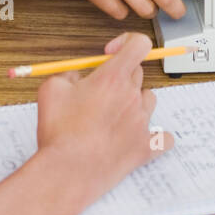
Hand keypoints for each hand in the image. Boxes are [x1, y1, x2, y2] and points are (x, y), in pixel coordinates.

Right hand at [36, 32, 168, 207]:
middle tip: (99, 92)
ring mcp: (142, 122)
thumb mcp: (51, 89)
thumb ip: (69, 74)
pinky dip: (155, 137)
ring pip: (148, 100)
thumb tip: (78, 77)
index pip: (139, 44)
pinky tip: (138, 138)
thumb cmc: (58, 132)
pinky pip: (163, 138)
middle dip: (120, 76)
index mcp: (113, 77)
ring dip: (134, 102)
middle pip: (137, 72)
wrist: (66, 172)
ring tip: (113, 116)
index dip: (125, 43)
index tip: (110, 54)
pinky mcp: (146, 148)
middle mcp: (132, 96)